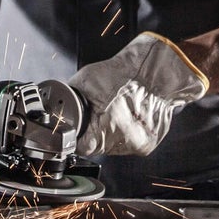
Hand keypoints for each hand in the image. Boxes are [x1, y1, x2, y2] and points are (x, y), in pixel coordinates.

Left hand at [69, 32, 207, 155]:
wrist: (157, 71)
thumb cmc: (124, 73)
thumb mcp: (85, 80)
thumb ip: (70, 97)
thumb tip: (61, 106)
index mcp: (106, 128)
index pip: (81, 147)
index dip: (77, 137)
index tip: (77, 129)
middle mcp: (124, 140)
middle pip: (97, 147)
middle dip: (94, 133)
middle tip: (100, 113)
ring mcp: (138, 144)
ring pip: (112, 147)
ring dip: (110, 134)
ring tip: (116, 112)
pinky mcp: (148, 144)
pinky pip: (128, 143)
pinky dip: (125, 132)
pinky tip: (127, 116)